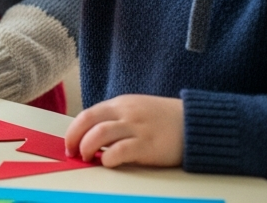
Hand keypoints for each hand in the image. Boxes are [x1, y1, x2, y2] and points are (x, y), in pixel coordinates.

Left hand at [65, 94, 183, 166]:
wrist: (197, 123)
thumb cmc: (164, 120)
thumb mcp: (136, 111)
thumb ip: (116, 120)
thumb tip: (91, 136)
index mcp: (120, 104)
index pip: (87, 114)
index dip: (73, 130)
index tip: (69, 144)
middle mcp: (126, 113)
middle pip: (88, 121)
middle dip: (74, 138)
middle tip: (73, 152)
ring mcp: (137, 128)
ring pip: (100, 133)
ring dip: (87, 147)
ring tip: (87, 158)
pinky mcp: (149, 144)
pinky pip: (122, 149)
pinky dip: (109, 157)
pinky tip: (107, 163)